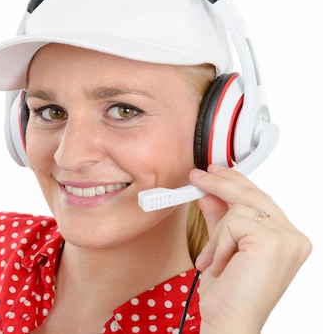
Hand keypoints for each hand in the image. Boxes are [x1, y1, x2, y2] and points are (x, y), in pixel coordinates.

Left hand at [189, 164, 310, 333]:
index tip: (213, 172)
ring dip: (217, 234)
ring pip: (239, 208)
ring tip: (212, 260)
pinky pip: (233, 222)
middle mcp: (294, 237)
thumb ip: (220, 219)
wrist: (230, 321)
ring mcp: (287, 239)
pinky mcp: (272, 242)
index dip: (236, 182)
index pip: (261, 199)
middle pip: (253, 195)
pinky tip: (219, 264)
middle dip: (221, 184)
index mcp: (288, 238)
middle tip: (197, 177)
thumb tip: (209, 192)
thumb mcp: (222, 246)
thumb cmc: (229, 293)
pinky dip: (219, 243)